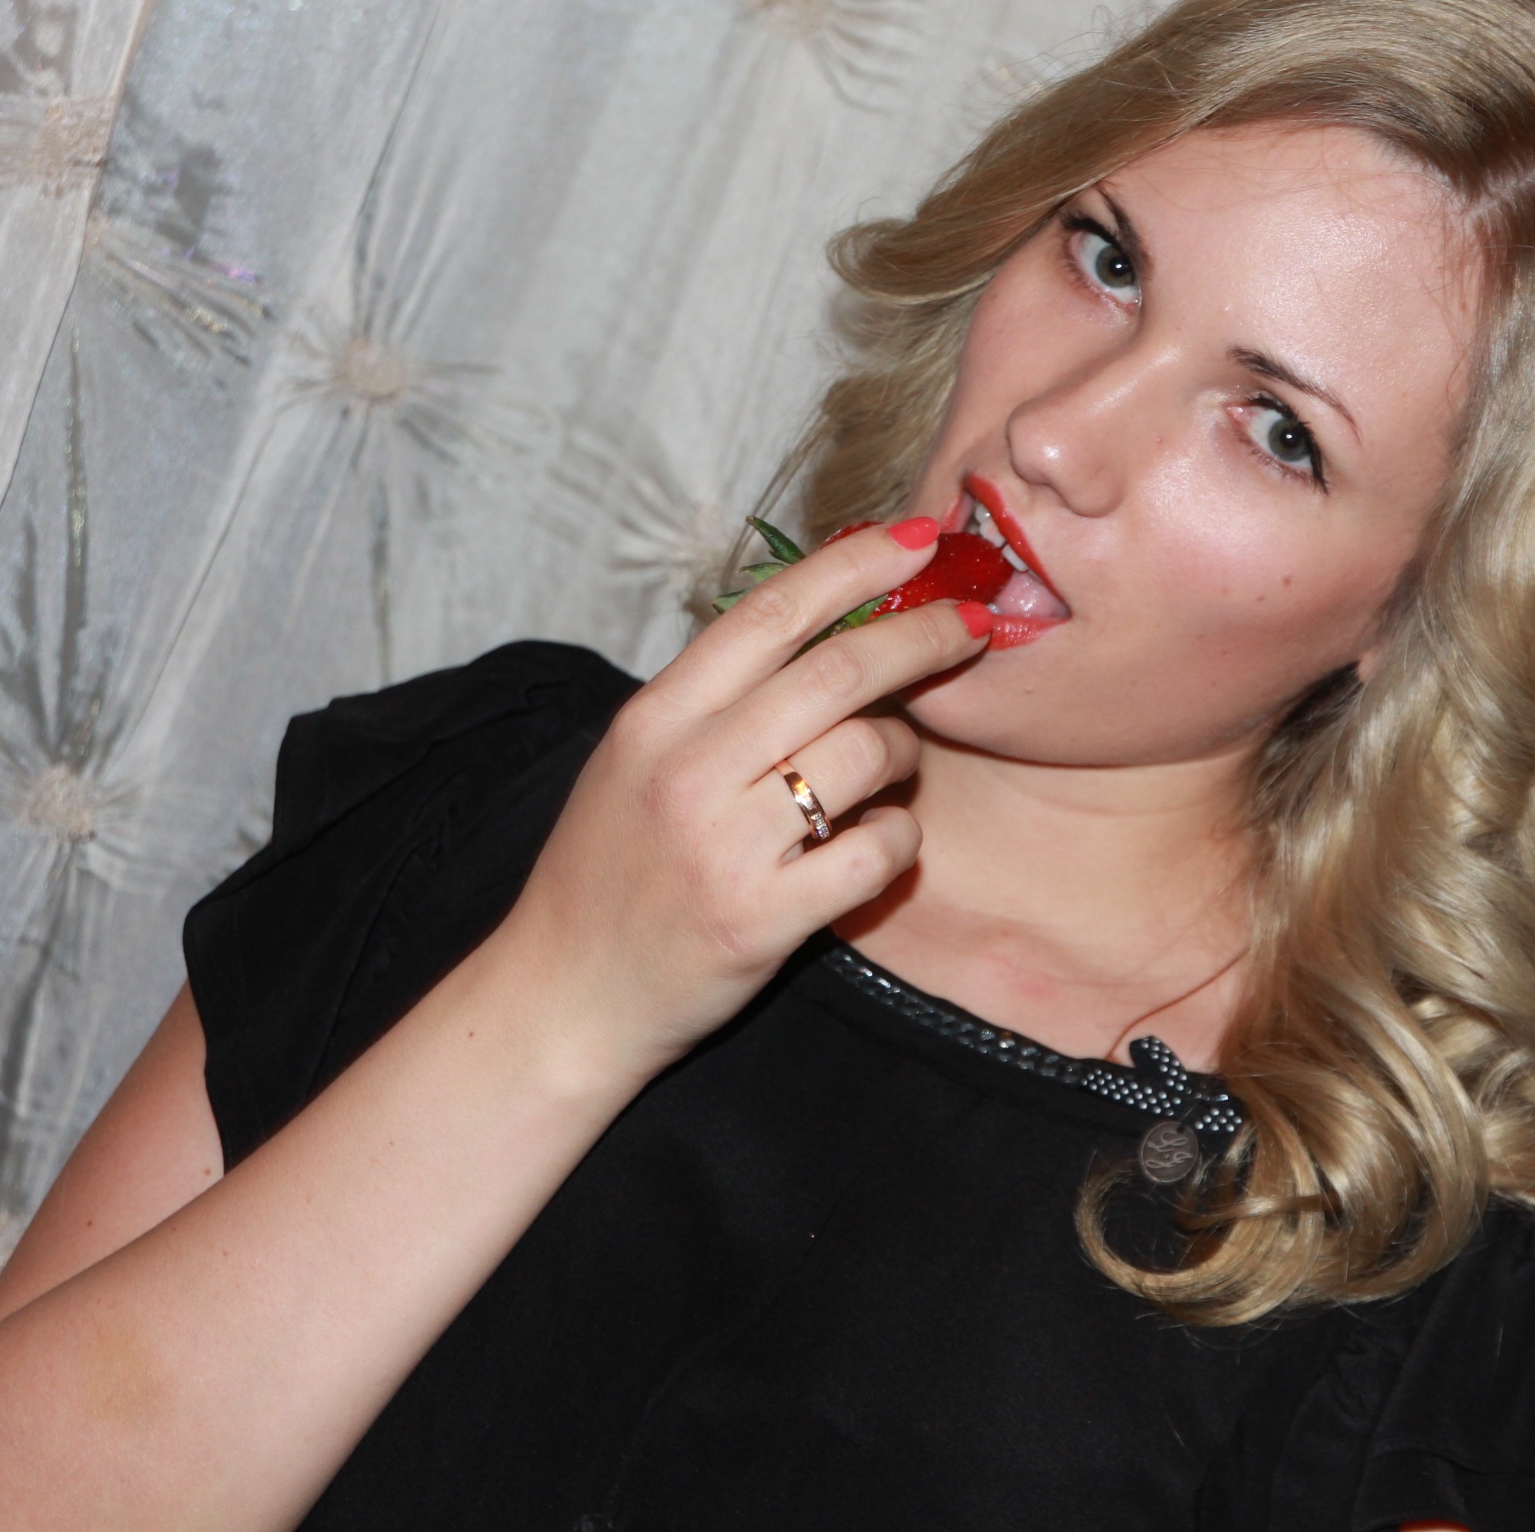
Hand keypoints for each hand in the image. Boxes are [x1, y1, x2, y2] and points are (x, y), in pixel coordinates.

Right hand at [489, 516, 986, 1078]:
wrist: (562, 996)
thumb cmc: (610, 871)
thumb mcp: (635, 760)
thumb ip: (714, 698)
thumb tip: (820, 621)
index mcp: (655, 717)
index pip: (771, 612)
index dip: (856, 564)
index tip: (919, 538)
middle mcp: (688, 769)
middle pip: (839, 670)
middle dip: (924, 635)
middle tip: (972, 625)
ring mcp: (726, 845)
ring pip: (868, 754)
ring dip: (907, 749)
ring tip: (895, 765)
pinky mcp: (764, 919)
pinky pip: (876, 851)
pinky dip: (900, 838)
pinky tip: (881, 841)